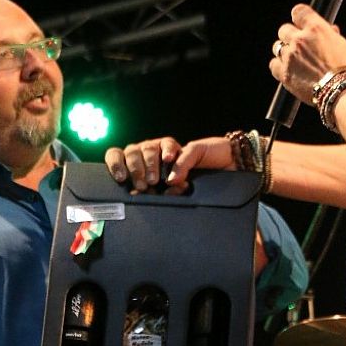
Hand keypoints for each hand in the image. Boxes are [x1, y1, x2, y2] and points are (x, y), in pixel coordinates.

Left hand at [105, 135, 235, 193]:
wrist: (229, 173)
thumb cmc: (198, 188)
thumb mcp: (177, 197)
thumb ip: (164, 196)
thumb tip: (149, 199)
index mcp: (146, 167)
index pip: (122, 157)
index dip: (116, 164)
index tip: (120, 178)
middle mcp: (155, 155)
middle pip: (133, 151)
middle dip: (135, 168)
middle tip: (142, 185)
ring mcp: (171, 150)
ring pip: (150, 147)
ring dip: (150, 162)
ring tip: (155, 179)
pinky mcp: (191, 148)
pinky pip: (178, 150)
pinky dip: (173, 158)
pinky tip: (170, 165)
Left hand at [270, 3, 345, 104]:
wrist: (343, 90)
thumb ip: (334, 37)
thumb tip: (331, 31)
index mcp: (316, 28)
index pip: (299, 12)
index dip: (299, 17)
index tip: (301, 22)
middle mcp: (299, 40)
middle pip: (284, 30)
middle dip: (291, 35)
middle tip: (300, 44)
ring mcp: (290, 57)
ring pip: (277, 47)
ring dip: (285, 51)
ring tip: (295, 59)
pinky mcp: (285, 74)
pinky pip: (273, 65)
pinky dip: (278, 66)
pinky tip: (288, 70)